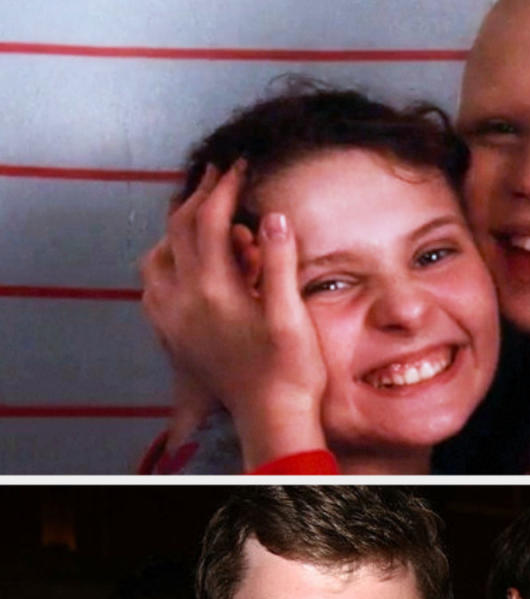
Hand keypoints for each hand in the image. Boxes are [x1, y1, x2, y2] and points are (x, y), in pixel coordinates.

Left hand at [141, 163, 327, 468]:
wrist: (272, 419)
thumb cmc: (289, 372)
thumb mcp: (292, 317)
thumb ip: (279, 263)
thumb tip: (272, 216)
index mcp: (213, 291)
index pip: (210, 221)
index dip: (225, 188)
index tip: (240, 166)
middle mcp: (183, 301)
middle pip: (178, 230)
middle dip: (198, 196)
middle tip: (218, 176)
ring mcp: (172, 320)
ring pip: (157, 256)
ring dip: (177, 228)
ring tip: (201, 215)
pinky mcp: (173, 336)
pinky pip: (154, 286)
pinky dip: (166, 261)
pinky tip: (185, 264)